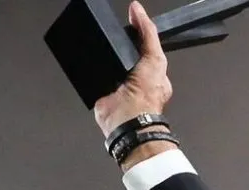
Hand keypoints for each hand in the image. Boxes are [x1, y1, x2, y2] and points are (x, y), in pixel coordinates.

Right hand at [93, 2, 172, 139]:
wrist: (128, 119)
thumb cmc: (147, 97)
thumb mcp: (155, 58)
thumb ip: (149, 33)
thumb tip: (138, 10)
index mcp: (152, 73)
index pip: (144, 47)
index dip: (137, 33)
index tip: (130, 20)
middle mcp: (136, 78)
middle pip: (125, 52)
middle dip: (120, 44)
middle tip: (118, 41)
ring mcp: (118, 83)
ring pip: (108, 60)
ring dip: (106, 55)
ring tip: (108, 53)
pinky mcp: (102, 88)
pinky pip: (94, 71)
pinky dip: (93, 65)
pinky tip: (97, 64)